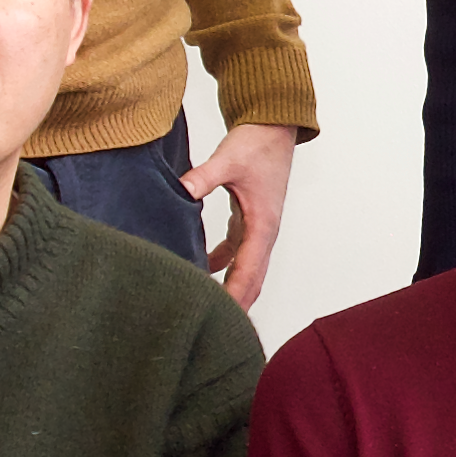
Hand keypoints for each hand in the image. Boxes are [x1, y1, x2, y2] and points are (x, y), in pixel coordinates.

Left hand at [182, 121, 297, 305]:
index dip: (234, 296)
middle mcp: (265, 232)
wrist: (273, 126)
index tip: (220, 317)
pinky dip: (223, 265)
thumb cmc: (256, 143)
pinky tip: (202, 270)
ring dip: (232, 288)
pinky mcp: (251, 220)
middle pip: (252, 279)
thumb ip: (204, 177)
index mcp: (263, 224)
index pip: (248, 271)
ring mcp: (259, 228)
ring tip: (209, 307)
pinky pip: (239, 253)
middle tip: (217, 330)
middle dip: (236, 304)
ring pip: (247, 269)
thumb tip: (182, 191)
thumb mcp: (228, 159)